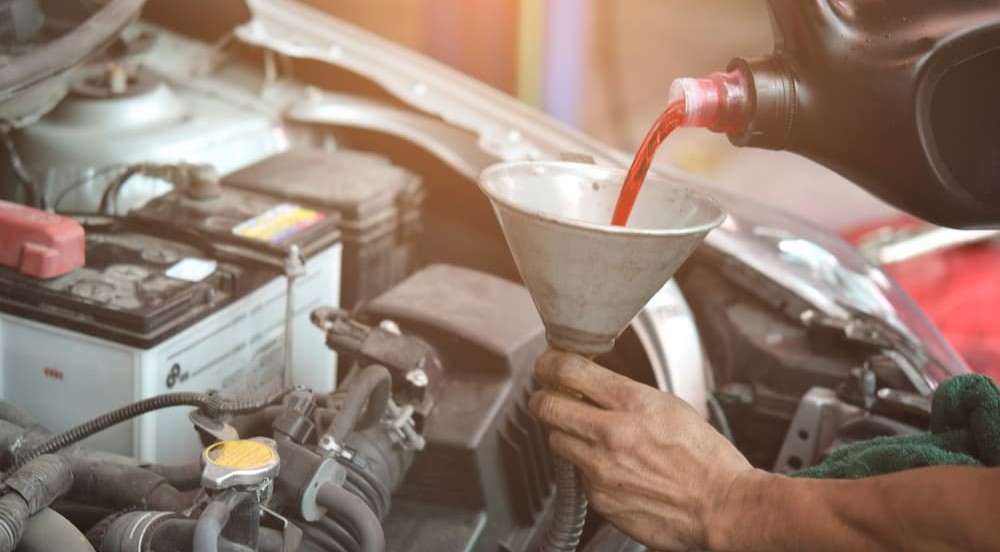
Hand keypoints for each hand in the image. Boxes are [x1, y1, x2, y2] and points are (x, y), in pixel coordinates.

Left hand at [528, 351, 759, 550]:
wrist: (722, 507)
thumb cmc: (706, 459)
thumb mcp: (670, 406)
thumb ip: (627, 395)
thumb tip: (594, 385)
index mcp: (632, 403)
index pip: (569, 370)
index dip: (549, 364)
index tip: (547, 365)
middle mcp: (611, 434)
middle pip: (547, 406)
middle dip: (543, 398)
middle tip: (548, 397)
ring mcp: (601, 468)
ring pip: (556, 440)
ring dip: (565, 433)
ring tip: (586, 435)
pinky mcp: (600, 498)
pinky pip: (577, 475)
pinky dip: (587, 468)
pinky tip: (612, 468)